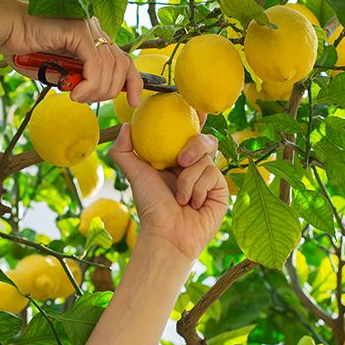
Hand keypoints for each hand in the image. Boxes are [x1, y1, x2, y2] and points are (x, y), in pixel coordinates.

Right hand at [0, 7, 142, 104]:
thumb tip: (90, 93)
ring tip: (77, 97)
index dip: (132, 82)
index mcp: (93, 37)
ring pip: (109, 67)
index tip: (132, 101)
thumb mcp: (56, 72)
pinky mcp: (78, 30)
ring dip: (96, 90)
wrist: (5, 29)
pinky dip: (89, 83)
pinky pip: (95, 63)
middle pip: (121, 65)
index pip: (124, 59)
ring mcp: (88, 27)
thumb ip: (75, 79)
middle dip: (109, 91)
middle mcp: (95, 29)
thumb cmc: (24, 49)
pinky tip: (75, 93)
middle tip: (87, 100)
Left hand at [109, 122, 228, 263]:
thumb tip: (126, 126)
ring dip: (188, 179)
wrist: (168, 233)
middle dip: (195, 145)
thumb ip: (124, 150)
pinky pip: (213, 174)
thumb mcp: (135, 174)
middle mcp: (194, 167)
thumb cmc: (151, 205)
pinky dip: (198, 189)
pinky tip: (193, 205)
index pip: (189, 134)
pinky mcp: (221, 190)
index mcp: (176, 160)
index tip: (196, 110)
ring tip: (180, 198)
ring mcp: (209, 178)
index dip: (195, 119)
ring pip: (206, 159)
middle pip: (204, 140)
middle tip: (181, 159)